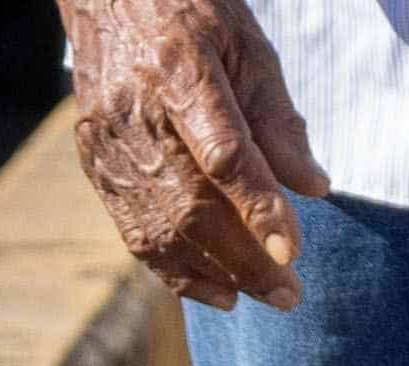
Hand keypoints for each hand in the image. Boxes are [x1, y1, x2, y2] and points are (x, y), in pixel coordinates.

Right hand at [61, 0, 328, 313]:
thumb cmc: (191, 11)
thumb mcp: (247, 45)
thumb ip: (278, 118)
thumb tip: (313, 188)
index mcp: (180, 67)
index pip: (223, 154)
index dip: (258, 208)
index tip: (292, 252)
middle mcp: (137, 112)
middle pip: (192, 206)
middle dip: (245, 260)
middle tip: (291, 293)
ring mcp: (109, 144)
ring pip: (160, 230)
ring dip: (215, 274)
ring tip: (261, 295)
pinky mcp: (95, 165)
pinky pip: (134, 234)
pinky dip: (177, 271)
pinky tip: (217, 289)